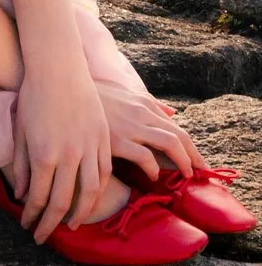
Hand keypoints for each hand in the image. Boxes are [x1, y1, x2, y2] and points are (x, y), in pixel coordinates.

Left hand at [12, 66, 110, 244]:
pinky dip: (98, 192)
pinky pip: (104, 173)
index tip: (27, 227)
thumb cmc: (33, 97)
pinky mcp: (103, 139)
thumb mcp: (20, 132)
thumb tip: (22, 195)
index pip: (37, 198)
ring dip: (79, 214)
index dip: (32, 217)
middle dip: (50, 224)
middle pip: (61, 202)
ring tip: (70, 225)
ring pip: (89, 193)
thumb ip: (21, 165)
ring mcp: (89, 148)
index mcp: (43, 155)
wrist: (58, 69)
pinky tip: (90, 200)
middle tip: (43, 237)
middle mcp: (68, 156)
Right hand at [92, 83, 207, 181]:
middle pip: (180, 136)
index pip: (176, 127)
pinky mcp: (115, 139)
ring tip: (186, 176)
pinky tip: (152, 176)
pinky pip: (145, 156)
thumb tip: (171, 112)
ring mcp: (130, 125)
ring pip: (170, 143)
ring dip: (183, 162)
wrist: (63, 88)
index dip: (191, 146)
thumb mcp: (121, 91)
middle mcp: (141, 113)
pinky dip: (153, 168)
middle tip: (202, 173)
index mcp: (142, 103)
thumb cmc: (90, 93)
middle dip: (195, 156)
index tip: (198, 161)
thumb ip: (147, 102)